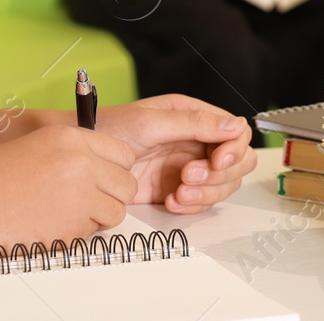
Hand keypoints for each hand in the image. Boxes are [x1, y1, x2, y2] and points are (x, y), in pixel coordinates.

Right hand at [0, 122, 138, 248]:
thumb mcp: (36, 146)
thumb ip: (74, 153)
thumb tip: (106, 169)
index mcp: (70, 137)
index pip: (123, 153)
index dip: (113, 168)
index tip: (101, 176)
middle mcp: (80, 163)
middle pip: (126, 184)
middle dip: (110, 196)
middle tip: (84, 200)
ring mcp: (78, 196)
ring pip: (115, 213)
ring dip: (96, 217)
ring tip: (61, 212)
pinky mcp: (71, 228)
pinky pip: (92, 235)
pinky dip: (76, 234)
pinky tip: (47, 224)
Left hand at [96, 95, 256, 213]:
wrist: (86, 158)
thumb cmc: (110, 128)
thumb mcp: (151, 122)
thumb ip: (194, 123)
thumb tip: (233, 124)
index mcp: (193, 116)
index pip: (235, 133)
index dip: (234, 149)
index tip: (218, 161)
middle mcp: (196, 141)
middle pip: (237, 163)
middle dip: (219, 175)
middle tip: (189, 176)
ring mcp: (189, 166)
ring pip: (223, 185)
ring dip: (205, 194)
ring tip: (178, 192)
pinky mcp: (178, 188)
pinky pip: (202, 202)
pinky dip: (191, 206)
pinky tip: (170, 201)